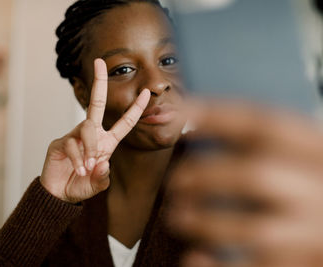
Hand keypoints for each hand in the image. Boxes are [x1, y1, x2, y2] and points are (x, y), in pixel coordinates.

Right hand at [40, 59, 149, 202]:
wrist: (59, 195)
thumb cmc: (80, 186)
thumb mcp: (98, 184)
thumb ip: (102, 176)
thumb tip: (102, 161)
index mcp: (106, 142)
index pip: (124, 123)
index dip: (135, 109)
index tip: (146, 93)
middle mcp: (91, 135)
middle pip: (96, 104)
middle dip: (99, 83)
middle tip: (100, 62)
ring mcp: (74, 136)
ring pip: (87, 128)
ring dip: (90, 148)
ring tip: (88, 168)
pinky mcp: (60, 143)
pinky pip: (72, 144)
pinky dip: (78, 159)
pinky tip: (79, 170)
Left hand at [167, 100, 322, 266]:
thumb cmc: (310, 183)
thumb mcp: (301, 153)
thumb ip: (266, 143)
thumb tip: (197, 124)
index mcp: (315, 150)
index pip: (263, 124)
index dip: (217, 114)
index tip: (180, 110)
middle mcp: (318, 187)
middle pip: (253, 175)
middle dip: (203, 177)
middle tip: (174, 182)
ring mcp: (312, 230)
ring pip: (251, 228)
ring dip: (203, 222)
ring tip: (177, 217)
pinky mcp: (301, 263)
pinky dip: (217, 266)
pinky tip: (193, 257)